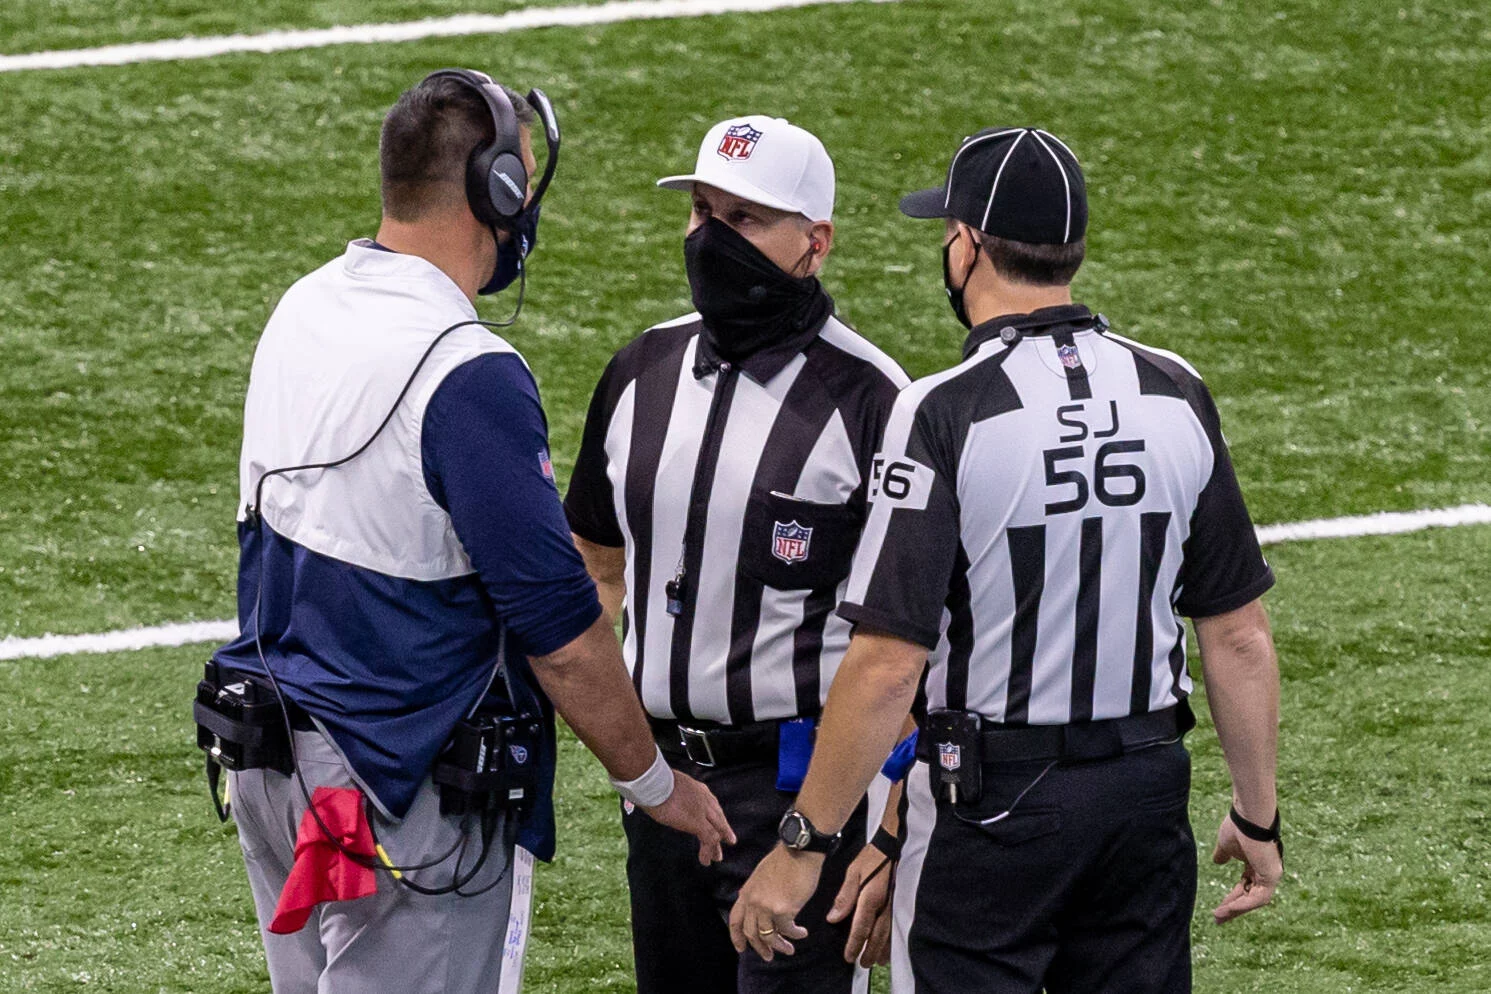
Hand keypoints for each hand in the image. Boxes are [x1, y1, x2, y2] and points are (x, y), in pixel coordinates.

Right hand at [641, 772, 735, 864]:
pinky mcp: (698, 823)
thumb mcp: (667, 785)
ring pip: (716, 830)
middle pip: (718, 817)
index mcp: (696, 788)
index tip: (718, 821)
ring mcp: (702, 810)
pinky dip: (708, 851)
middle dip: (723, 829)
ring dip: (716, 845)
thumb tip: (661, 797)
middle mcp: (703, 798)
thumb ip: (671, 792)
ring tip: (717, 856)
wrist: (654, 782)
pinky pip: (709, 839)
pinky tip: (706, 861)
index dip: (715, 814)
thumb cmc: (654, 781)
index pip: (711, 803)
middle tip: (729, 839)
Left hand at [729, 844, 823, 960]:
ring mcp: (766, 906)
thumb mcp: (762, 875)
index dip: (737, 937)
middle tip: (768, 956)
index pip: (735, 920)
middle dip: (760, 948)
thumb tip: (760, 907)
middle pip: (751, 933)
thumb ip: (757, 892)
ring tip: (789, 950)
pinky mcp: (783, 910)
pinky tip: (802, 933)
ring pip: (768, 936)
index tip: (741, 948)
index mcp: (747, 892)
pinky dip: (795, 935)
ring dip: (779, 946)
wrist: (799, 850)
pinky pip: (787, 930)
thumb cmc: (785, 860)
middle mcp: (753, 901)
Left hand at [827, 843, 893, 965]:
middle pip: (877, 936)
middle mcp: (884, 906)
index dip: (854, 945)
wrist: (891, 846)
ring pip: (889, 934)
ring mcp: (893, 905)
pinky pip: (895, 926)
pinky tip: (889, 945)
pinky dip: (892, 939)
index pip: (861, 928)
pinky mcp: (898, 902)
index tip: (848, 957)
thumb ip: (844, 897)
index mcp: (870, 898)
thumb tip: (834, 918)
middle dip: (869, 952)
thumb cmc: (870, 858)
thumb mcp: (852, 872)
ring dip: (882, 949)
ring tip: (877, 961)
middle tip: (863, 964)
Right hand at [1211, 811, 1282, 922]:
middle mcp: (1265, 871)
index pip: (1244, 887)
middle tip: (1218, 919)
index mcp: (1255, 864)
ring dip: (1235, 909)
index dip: (1231, 898)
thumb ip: (1224, 855)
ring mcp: (1270, 875)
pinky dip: (1243, 904)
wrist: (1248, 818)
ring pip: (1254, 900)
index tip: (1218, 909)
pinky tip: (1228, 909)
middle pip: (1249, 896)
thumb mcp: (1226, 845)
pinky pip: (1258, 898)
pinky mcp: (1272, 877)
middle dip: (1233, 909)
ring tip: (1219, 915)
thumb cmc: (1237, 827)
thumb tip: (1217, 861)